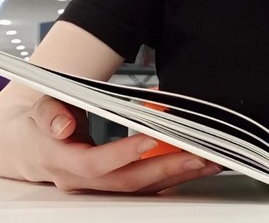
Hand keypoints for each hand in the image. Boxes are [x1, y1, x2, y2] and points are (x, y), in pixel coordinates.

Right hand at [19, 95, 221, 192]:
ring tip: (209, 162)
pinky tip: (196, 168)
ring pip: (143, 188)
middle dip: (166, 168)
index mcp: (64, 161)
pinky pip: (146, 186)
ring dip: (177, 175)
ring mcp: (100, 188)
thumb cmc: (40, 126)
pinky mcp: (114, 185)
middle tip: (199, 156)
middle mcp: (84, 182)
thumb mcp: (41, 109)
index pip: (96, 163)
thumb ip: (51, 114)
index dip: (123, 152)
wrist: (30, 147)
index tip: (150, 137)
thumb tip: (62, 125)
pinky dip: (172, 177)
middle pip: (129, 181)